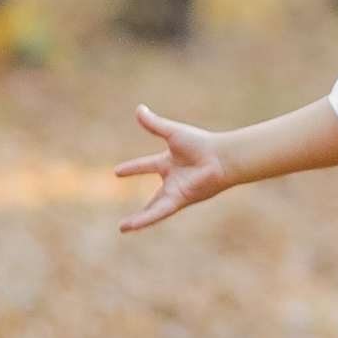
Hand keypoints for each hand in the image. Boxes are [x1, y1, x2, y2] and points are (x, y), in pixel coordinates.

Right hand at [117, 105, 229, 231]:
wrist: (220, 157)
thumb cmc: (201, 143)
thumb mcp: (172, 132)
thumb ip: (154, 124)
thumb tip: (138, 108)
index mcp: (170, 162)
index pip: (146, 165)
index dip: (132, 168)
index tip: (117, 172)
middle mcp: (173, 180)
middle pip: (153, 197)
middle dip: (142, 208)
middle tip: (128, 219)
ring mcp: (176, 192)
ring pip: (154, 208)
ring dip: (139, 219)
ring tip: (123, 229)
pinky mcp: (179, 200)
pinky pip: (159, 212)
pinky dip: (146, 219)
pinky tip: (131, 226)